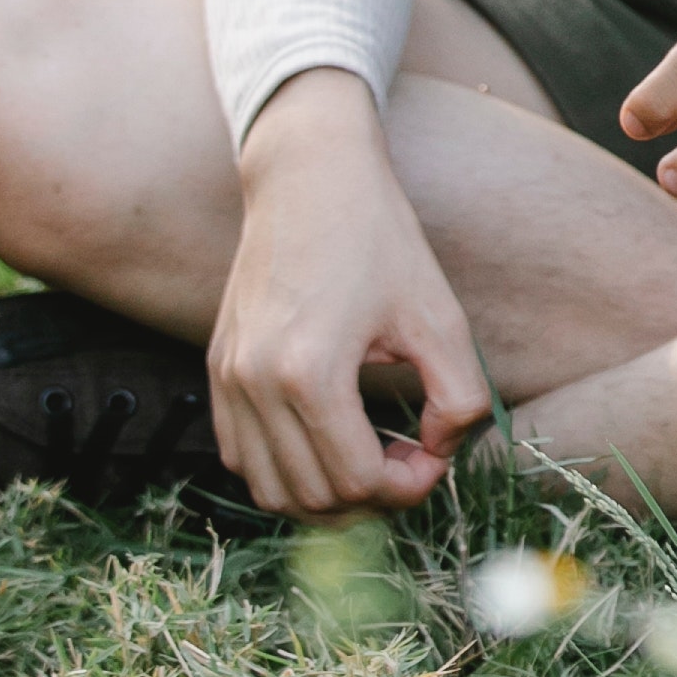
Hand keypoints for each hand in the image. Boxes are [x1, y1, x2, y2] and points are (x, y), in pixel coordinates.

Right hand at [215, 71, 493, 516]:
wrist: (308, 178)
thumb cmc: (378, 239)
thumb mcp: (440, 317)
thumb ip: (460, 399)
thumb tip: (440, 451)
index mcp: (310, 373)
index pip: (357, 482)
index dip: (410, 488)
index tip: (436, 453)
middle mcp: (254, 383)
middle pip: (313, 499)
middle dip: (374, 498)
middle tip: (412, 461)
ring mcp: (227, 378)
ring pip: (270, 490)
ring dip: (328, 496)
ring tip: (374, 458)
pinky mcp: (217, 369)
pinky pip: (241, 457)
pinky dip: (285, 472)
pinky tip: (330, 441)